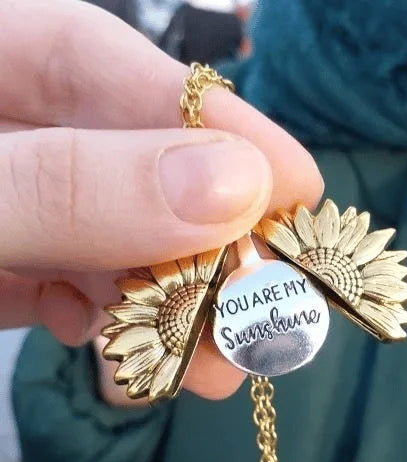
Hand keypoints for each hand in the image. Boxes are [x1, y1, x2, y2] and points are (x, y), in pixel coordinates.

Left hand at [0, 0, 322, 399]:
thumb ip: (70, 185)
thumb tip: (234, 184)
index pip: (110, 67)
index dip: (213, 122)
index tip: (295, 185)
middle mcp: (0, 133)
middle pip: (125, 166)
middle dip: (199, 246)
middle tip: (261, 310)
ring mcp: (6, 203)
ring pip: (109, 242)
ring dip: (165, 308)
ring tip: (207, 368)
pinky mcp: (1, 266)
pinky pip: (68, 287)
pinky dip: (106, 326)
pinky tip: (122, 357)